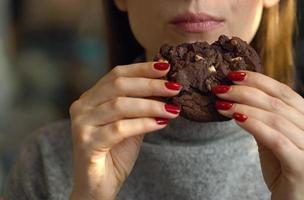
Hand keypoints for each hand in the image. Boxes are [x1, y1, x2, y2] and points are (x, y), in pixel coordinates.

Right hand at [69, 62, 180, 199]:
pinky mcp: (86, 143)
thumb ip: (142, 106)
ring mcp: (81, 124)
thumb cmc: (115, 154)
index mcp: (91, 98)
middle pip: (118, 85)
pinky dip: (144, 124)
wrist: (99, 186)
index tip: (166, 67)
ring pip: (120, 105)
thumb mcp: (132, 124)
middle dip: (151, 85)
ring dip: (151, 105)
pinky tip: (161, 123)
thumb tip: (166, 87)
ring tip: (173, 109)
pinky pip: (120, 128)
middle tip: (175, 87)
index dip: (142, 68)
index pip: (117, 74)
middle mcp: (82, 107)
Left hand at [213, 71, 303, 199]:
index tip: (233, 74)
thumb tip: (236, 93)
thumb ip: (262, 115)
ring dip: (242, 107)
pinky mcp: (303, 162)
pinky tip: (235, 118)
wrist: (293, 198)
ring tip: (221, 104)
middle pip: (275, 102)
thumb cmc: (281, 165)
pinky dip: (253, 125)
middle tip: (220, 89)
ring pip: (273, 118)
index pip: (283, 90)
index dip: (257, 80)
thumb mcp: (272, 135)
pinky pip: (274, 137)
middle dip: (244, 92)